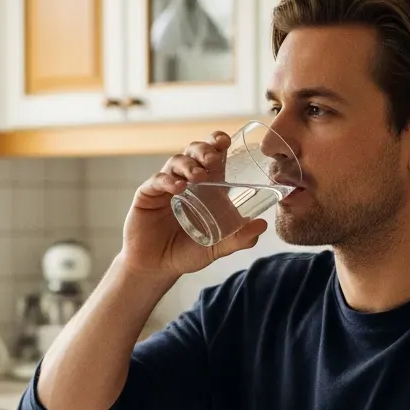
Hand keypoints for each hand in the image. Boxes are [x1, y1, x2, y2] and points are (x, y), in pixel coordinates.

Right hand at [120, 132, 268, 278]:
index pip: (211, 156)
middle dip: (204, 150)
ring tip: (198, 176)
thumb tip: (262, 225)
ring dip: (188, 165)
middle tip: (213, 160)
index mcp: (205, 187)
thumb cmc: (186, 253)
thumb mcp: (217, 247)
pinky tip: (178, 187)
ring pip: (175, 162)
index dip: (217, 143)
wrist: (157, 268)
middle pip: (193, 152)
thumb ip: (239, 239)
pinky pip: (157, 180)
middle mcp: (185, 181)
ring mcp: (165, 186)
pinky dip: (168, 180)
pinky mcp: (147, 195)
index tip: (226, 141)